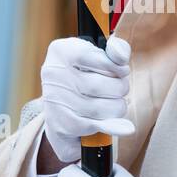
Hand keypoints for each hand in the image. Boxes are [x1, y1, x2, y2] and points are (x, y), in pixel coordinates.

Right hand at [39, 35, 134, 168]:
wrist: (62, 105)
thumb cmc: (86, 73)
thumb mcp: (98, 54)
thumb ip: (117, 49)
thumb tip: (122, 58)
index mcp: (61, 51)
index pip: (93, 57)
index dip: (115, 67)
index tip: (122, 71)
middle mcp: (52, 74)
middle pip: (98, 86)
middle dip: (119, 89)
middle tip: (119, 89)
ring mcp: (55, 101)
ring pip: (99, 108)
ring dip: (117, 107)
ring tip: (115, 103)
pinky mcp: (61, 124)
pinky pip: (93, 126)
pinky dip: (112, 126)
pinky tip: (123, 127)